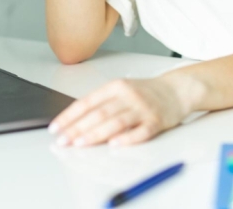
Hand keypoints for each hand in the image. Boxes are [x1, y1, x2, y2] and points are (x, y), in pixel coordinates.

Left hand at [48, 76, 191, 146]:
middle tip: (63, 140)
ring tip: (80, 143)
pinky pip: (140, 131)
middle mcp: (127, 96)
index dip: (69, 116)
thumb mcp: (121, 90)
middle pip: (99, 113)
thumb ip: (101, 103)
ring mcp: (142, 109)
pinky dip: (126, 138)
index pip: (87, 102)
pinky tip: (114, 144)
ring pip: (116, 122)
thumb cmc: (145, 92)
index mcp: (115, 87)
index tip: (55, 128)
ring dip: (96, 134)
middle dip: (77, 128)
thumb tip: (74, 121)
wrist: (177, 90)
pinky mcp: (156, 122)